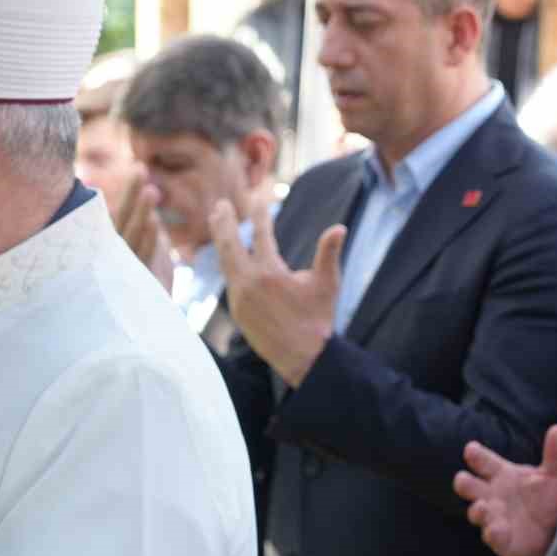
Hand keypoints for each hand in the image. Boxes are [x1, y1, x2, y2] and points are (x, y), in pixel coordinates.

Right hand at [114, 172, 174, 291]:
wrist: (146, 336)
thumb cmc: (146, 293)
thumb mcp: (151, 258)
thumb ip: (149, 231)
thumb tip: (151, 202)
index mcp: (115, 249)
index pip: (121, 216)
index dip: (131, 194)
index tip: (139, 167)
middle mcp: (111, 259)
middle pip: (121, 221)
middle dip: (131, 195)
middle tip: (140, 168)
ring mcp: (119, 273)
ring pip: (129, 237)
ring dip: (139, 213)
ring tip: (151, 190)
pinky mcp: (131, 288)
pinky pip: (138, 260)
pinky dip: (146, 241)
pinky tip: (154, 223)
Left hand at [211, 198, 341, 387]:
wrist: (304, 358)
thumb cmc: (318, 318)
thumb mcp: (327, 283)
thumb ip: (328, 252)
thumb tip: (339, 227)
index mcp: (270, 272)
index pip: (261, 235)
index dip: (260, 214)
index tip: (257, 197)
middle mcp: (249, 283)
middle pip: (230, 244)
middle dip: (225, 222)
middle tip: (221, 204)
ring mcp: (239, 298)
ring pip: (225, 261)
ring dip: (221, 239)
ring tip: (217, 221)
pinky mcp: (237, 310)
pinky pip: (229, 279)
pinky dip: (227, 262)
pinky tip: (227, 254)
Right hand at [454, 425, 556, 555]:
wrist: (552, 530)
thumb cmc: (544, 496)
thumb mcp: (554, 475)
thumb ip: (555, 454)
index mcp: (501, 474)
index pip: (484, 461)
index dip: (476, 455)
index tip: (471, 448)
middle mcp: (491, 495)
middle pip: (470, 486)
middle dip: (464, 483)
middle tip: (462, 479)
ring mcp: (493, 517)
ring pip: (477, 512)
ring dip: (477, 510)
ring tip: (481, 506)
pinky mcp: (501, 540)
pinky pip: (493, 537)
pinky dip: (493, 533)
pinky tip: (497, 529)